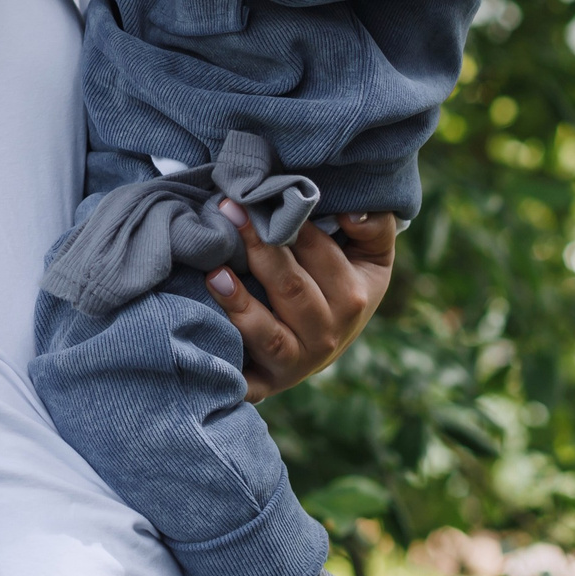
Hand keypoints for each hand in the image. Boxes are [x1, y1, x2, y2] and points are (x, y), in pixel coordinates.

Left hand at [200, 210, 395, 401]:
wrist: (327, 341)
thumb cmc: (343, 284)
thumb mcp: (371, 256)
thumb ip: (373, 227)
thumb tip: (353, 210)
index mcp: (354, 297)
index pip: (319, 253)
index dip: (291, 220)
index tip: (261, 192)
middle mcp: (328, 334)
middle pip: (291, 288)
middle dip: (259, 247)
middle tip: (228, 209)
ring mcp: (296, 362)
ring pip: (269, 335)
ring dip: (241, 305)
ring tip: (215, 274)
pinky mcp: (267, 383)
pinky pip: (246, 379)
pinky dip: (226, 368)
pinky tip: (201, 341)